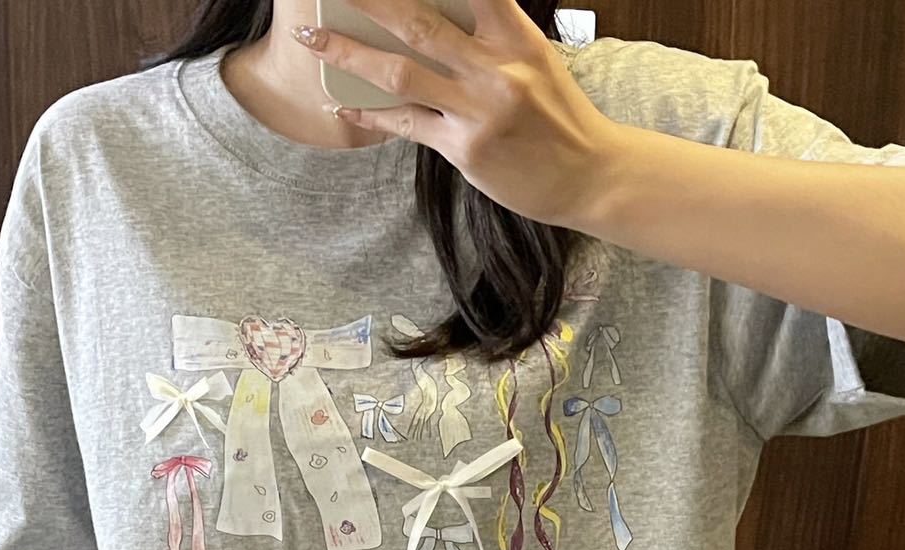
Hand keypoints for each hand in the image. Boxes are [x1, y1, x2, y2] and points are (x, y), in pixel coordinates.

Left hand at [292, 0, 619, 227]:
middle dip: (367, 0)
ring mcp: (479, 110)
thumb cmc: (559, 116)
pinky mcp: (465, 149)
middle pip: (418, 21)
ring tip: (313, 40)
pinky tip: (345, 108)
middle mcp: (496, 67)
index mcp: (515, 34)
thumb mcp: (534, 59)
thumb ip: (490, 34)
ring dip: (349, 54)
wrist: (591, 176)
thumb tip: (435, 14)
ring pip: (401, 72)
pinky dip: (372, 116)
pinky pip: (407, 125)